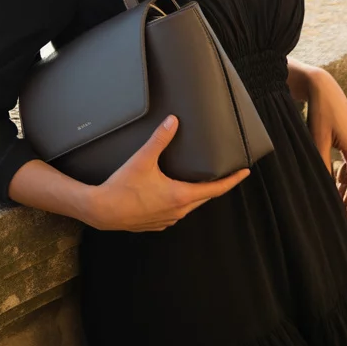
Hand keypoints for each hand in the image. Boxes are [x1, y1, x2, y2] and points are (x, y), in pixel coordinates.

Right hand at [87, 115, 251, 231]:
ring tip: (198, 181)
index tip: (244, 172)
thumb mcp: (143, 160)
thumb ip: (160, 139)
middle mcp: (178, 211)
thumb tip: (173, 121)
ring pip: (189, 206)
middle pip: (204, 198)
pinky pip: (175, 212)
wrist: (101, 211)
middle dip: (215, 186)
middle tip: (224, 174)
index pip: (215, 189)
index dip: (232, 180)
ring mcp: (167, 219)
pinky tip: (173, 193)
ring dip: (196, 194)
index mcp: (180, 196)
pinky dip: (180, 202)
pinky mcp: (156, 223)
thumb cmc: (122, 188)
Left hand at [305, 69, 346, 219]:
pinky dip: (340, 177)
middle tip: (342, 217)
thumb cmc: (321, 112)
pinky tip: (331, 185)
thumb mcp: (318, 140)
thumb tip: (322, 186)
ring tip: (336, 205)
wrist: (323, 87)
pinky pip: (346, 165)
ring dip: (344, 189)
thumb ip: (321, 164)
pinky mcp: (346, 141)